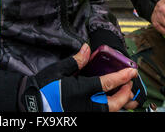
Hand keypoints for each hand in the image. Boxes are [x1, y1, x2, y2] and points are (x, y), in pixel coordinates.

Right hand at [19, 44, 139, 111]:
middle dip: (125, 93)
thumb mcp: (59, 70)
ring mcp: (86, 113)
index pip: (107, 84)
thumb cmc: (44, 87)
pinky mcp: (83, 116)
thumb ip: (76, 61)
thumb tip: (87, 48)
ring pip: (110, 111)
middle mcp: (87, 105)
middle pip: (114, 103)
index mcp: (81, 91)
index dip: (122, 77)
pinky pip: (101, 112)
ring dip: (120, 102)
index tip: (132, 71)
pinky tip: (110, 101)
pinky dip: (109, 107)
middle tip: (129, 83)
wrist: (32, 105)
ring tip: (125, 95)